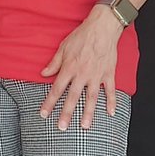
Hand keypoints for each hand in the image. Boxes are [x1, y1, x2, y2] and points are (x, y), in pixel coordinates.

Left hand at [39, 7, 121, 129]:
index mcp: (69, 68)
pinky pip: (110, 90)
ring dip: (88, 113)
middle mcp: (82, 74)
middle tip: (62, 127)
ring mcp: (96, 75)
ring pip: (91, 98)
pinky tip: (110, 113)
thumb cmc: (81, 36)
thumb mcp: (63, 47)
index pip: (57, 89)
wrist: (102, 28)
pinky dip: (111, 102)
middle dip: (66, 113)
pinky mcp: (108, 74)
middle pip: (73, 97)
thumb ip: (54, 63)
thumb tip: (43, 73)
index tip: (43, 114)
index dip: (49, 102)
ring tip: (85, 126)